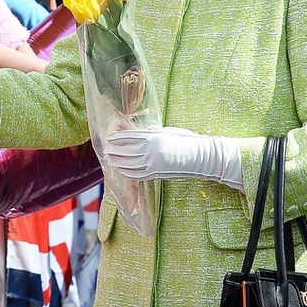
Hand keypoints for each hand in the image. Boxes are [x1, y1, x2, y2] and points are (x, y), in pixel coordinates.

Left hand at [105, 127, 243, 187]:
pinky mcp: (156, 173)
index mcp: (153, 137)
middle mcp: (150, 150)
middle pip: (124, 151)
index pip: (128, 137)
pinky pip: (136, 174)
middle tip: (106, 149)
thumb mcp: (166, 132)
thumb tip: (136, 133)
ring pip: (127, 164)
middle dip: (113, 150)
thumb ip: (150, 133)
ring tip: (110, 159)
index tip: (109, 138)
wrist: (200, 156)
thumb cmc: (184, 140)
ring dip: (117, 162)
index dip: (116, 138)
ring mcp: (152, 163)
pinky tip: (122, 169)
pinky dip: (126, 172)